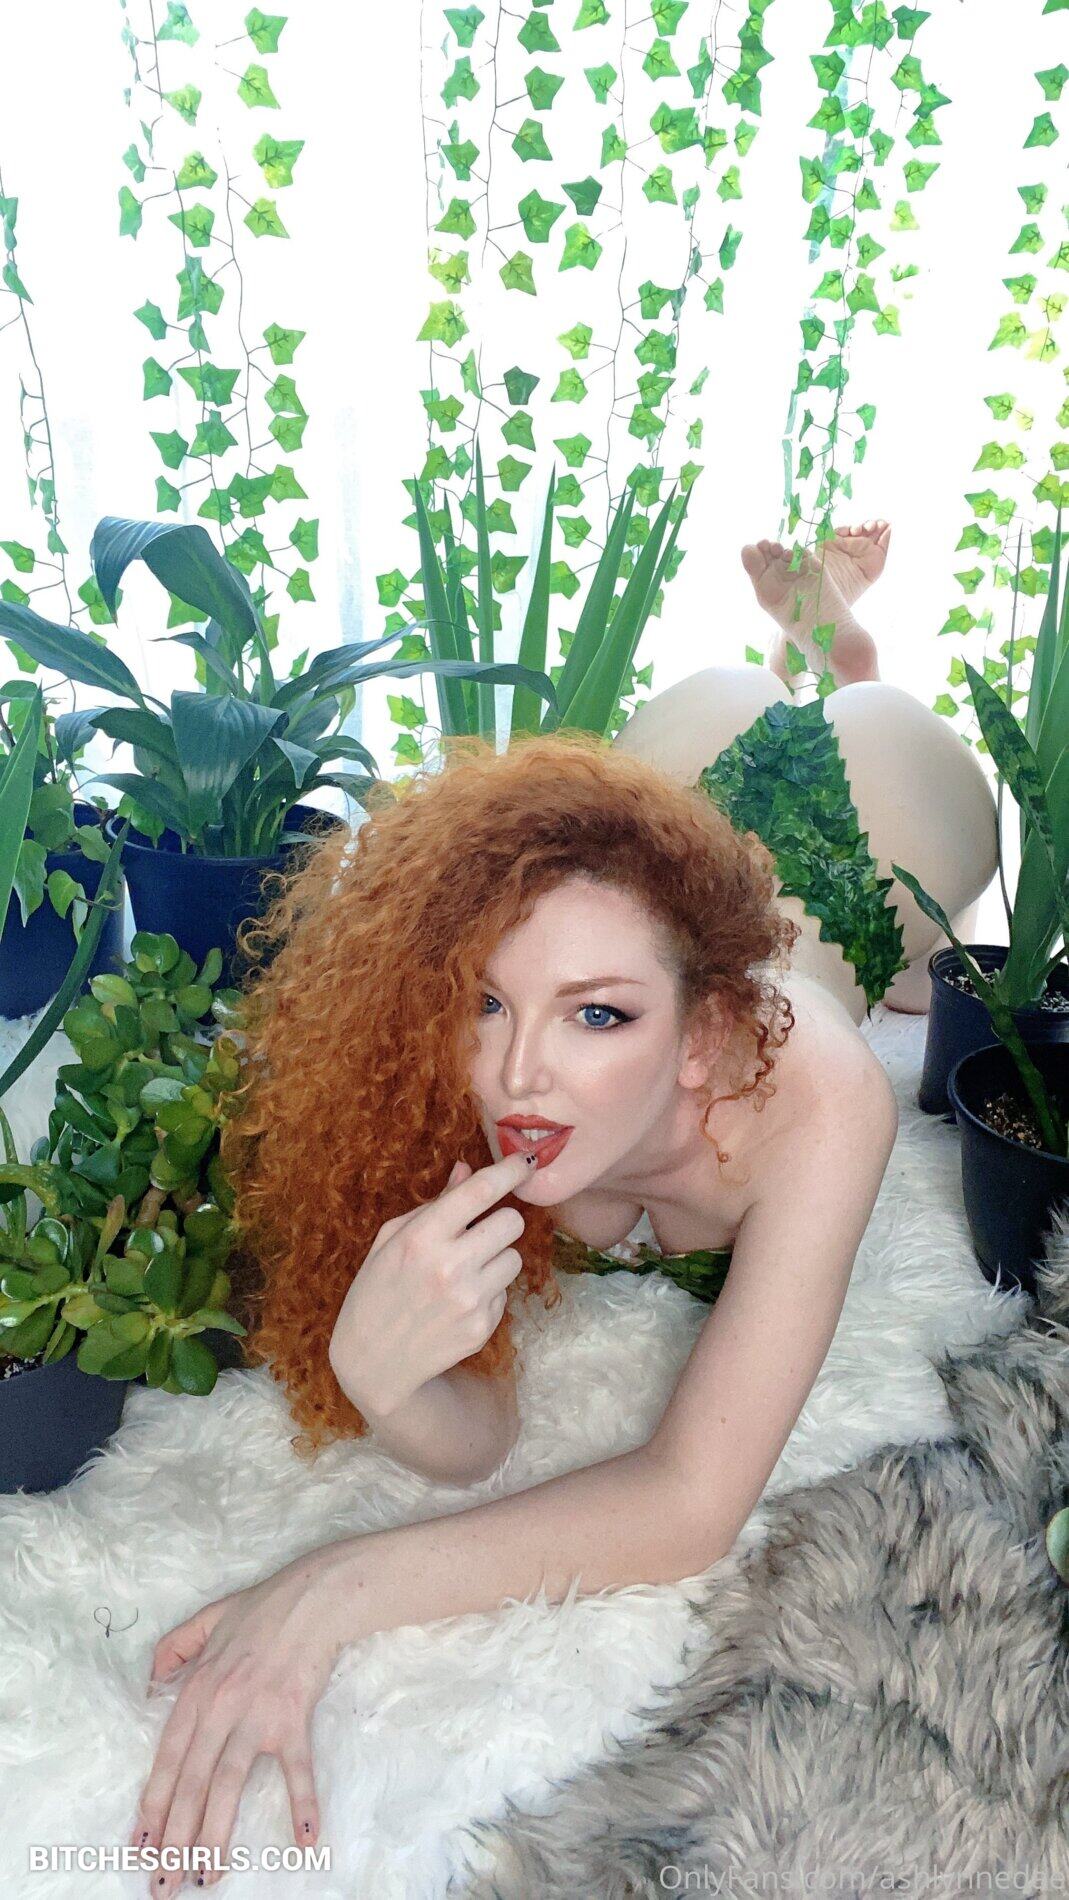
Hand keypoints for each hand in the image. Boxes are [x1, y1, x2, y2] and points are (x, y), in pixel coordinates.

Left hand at [128, 1550, 344, 1895]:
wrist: (314, 1595)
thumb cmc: (263, 1608)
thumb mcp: (207, 1619)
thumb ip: (174, 1648)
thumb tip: (151, 1681)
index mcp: (196, 1689)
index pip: (168, 1760)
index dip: (154, 1806)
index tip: (143, 1846)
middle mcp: (220, 1707)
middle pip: (191, 1783)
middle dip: (175, 1839)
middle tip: (165, 1883)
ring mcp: (257, 1715)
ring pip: (228, 1785)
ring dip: (216, 1837)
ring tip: (206, 1878)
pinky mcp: (293, 1718)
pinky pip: (296, 1769)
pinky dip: (302, 1804)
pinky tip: (304, 1841)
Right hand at [328, 1148, 534, 1414]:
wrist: (373, 1361)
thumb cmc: (377, 1290)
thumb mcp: (391, 1240)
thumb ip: (434, 1204)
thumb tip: (466, 1169)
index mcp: (421, 1237)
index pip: (480, 1191)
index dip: (510, 1170)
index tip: (527, 1162)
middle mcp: (449, 1266)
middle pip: (512, 1222)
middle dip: (500, 1223)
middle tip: (479, 1234)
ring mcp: (469, 1300)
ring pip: (515, 1258)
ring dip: (496, 1259)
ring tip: (463, 1274)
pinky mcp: (482, 1327)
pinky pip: (506, 1292)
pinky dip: (489, 1292)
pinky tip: (458, 1304)